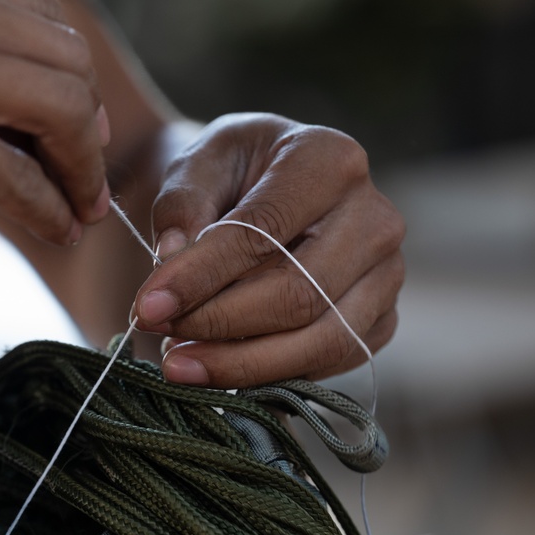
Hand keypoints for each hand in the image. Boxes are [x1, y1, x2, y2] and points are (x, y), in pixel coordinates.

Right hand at [0, 0, 108, 265]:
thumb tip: (55, 107)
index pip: (45, 19)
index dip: (77, 83)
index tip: (81, 131)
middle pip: (69, 61)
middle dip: (88, 129)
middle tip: (84, 175)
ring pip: (64, 110)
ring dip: (80, 169)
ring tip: (75, 204)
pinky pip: (20, 177)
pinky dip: (48, 209)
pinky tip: (50, 225)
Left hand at [132, 113, 404, 387]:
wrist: (266, 186)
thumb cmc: (230, 171)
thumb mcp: (197, 164)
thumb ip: (181, 206)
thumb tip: (170, 262)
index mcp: (330, 159)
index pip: (263, 232)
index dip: (202, 277)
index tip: (148, 306)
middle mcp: (375, 217)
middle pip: (298, 294)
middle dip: (219, 325)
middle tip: (160, 335)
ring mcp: (387, 272)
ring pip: (320, 340)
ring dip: (243, 363)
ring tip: (179, 364)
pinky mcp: (382, 318)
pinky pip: (331, 362)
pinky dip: (272, 375)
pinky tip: (219, 367)